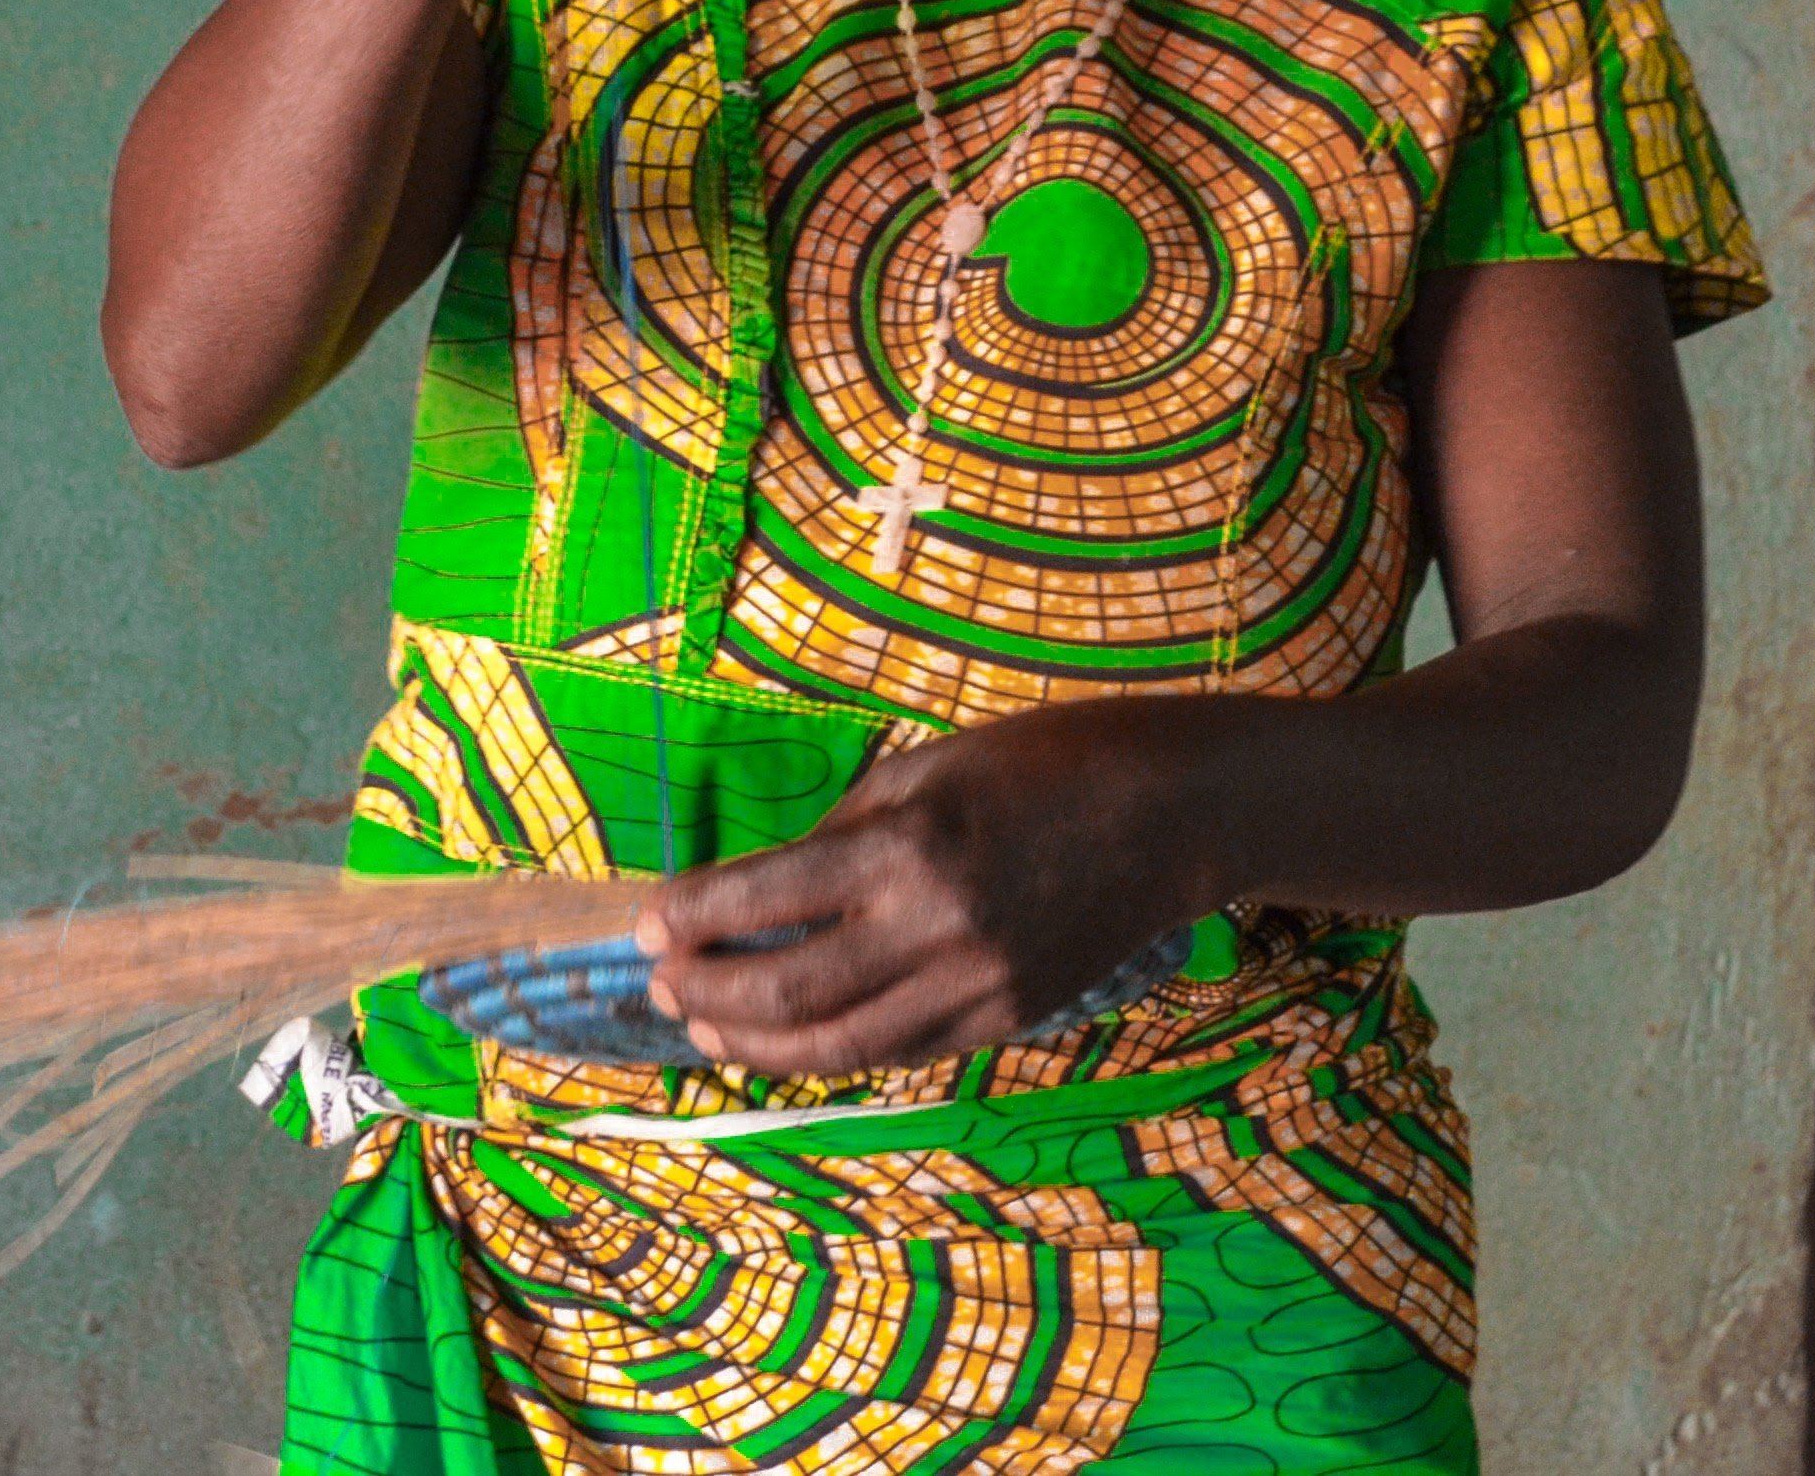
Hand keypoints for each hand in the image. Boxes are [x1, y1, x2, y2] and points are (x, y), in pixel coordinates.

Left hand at [636, 700, 1228, 1074]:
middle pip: (788, 989)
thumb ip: (838, 835)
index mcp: (906, 846)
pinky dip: (833, 1050)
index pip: (764, 898)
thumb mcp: (922, 769)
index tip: (645, 921)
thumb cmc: (1038, 765)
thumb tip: (758, 889)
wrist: (1169, 813)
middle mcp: (936, 926)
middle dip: (706, 990)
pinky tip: (790, 1038)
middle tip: (660, 982)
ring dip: (756, 1042)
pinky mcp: (1009, 1019)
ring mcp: (977, 984)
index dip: (691, 917)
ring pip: (840, 1044)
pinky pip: (901, 1050)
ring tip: (704, 1028)